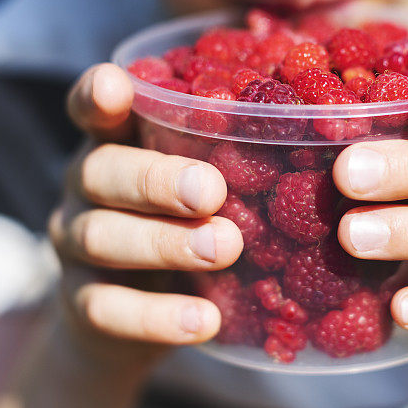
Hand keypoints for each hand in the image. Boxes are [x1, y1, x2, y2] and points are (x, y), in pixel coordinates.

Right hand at [48, 64, 242, 364]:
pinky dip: (158, 315)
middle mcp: (88, 187)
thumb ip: (236, 156)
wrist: (129, 315)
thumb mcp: (204, 183)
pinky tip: (205, 320)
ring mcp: (76, 245)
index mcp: (118, 144)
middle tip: (212, 192)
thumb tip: (330, 130)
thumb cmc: (184, 223)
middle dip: (156, 180)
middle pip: (100, 171)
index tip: (115, 86)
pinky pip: (107, 309)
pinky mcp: (83, 304)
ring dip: (165, 243)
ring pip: (100, 237)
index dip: (96, 94)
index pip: (93, 107)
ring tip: (225, 249)